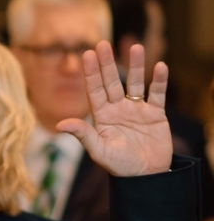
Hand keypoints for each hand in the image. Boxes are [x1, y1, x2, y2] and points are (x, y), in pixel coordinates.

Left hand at [56, 40, 171, 176]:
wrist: (145, 177)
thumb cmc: (119, 166)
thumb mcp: (98, 150)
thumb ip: (83, 135)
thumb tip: (60, 124)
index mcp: (102, 117)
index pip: (95, 90)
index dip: (91, 73)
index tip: (87, 54)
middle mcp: (118, 110)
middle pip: (112, 82)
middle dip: (108, 64)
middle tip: (103, 43)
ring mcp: (137, 110)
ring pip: (136, 84)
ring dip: (137, 66)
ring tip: (136, 47)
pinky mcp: (156, 115)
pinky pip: (158, 95)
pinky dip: (160, 81)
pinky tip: (160, 67)